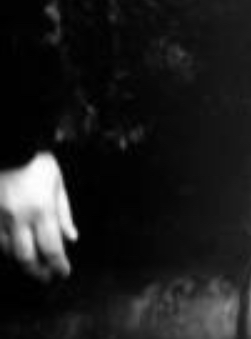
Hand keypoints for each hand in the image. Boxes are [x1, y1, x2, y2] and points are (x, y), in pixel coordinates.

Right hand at [0, 153, 76, 282]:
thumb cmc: (37, 162)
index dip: (58, 265)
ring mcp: (1, 219)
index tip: (63, 272)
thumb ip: (64, 213)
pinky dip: (8, 249)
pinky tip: (17, 248)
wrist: (10, 147)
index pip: (52, 248)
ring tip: (34, 263)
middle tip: (47, 276)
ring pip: (9, 253)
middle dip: (39, 271)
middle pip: (27, 258)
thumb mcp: (57, 183)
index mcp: (42, 209)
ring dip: (23, 261)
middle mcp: (20, 219)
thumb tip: (71, 238)